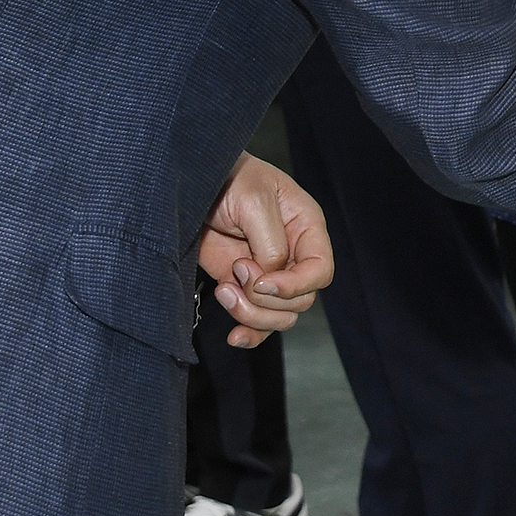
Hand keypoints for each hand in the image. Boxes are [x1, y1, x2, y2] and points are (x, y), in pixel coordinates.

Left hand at [198, 154, 332, 348]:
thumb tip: (270, 276)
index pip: (320, 271)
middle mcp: (294, 255)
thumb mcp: (254, 201)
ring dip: (250, 313)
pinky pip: (258, 322)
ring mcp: (269, 274)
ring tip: (224, 289)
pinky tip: (234, 336)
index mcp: (306, 228)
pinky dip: (248, 332)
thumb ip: (269, 242)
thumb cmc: (231, 179)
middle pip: (300, 300)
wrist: (194, 185)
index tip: (262, 283)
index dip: (295, 285)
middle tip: (236, 270)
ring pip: (279, 317)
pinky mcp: (244, 287)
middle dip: (265, 297)